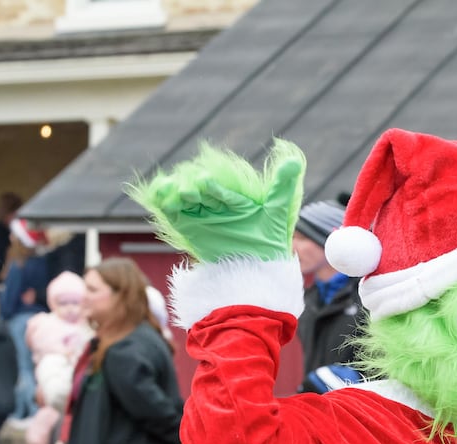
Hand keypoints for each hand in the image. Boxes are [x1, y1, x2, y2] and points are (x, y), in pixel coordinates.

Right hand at [126, 138, 304, 264]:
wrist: (256, 268)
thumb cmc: (268, 240)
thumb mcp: (277, 211)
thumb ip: (282, 186)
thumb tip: (295, 161)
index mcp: (231, 196)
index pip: (217, 185)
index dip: (210, 184)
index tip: (205, 181)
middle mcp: (212, 201)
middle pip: (196, 189)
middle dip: (190, 188)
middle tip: (190, 192)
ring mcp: (198, 213)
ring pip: (181, 197)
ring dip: (175, 192)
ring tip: (174, 193)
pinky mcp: (186, 226)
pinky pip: (170, 211)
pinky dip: (162, 201)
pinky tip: (160, 197)